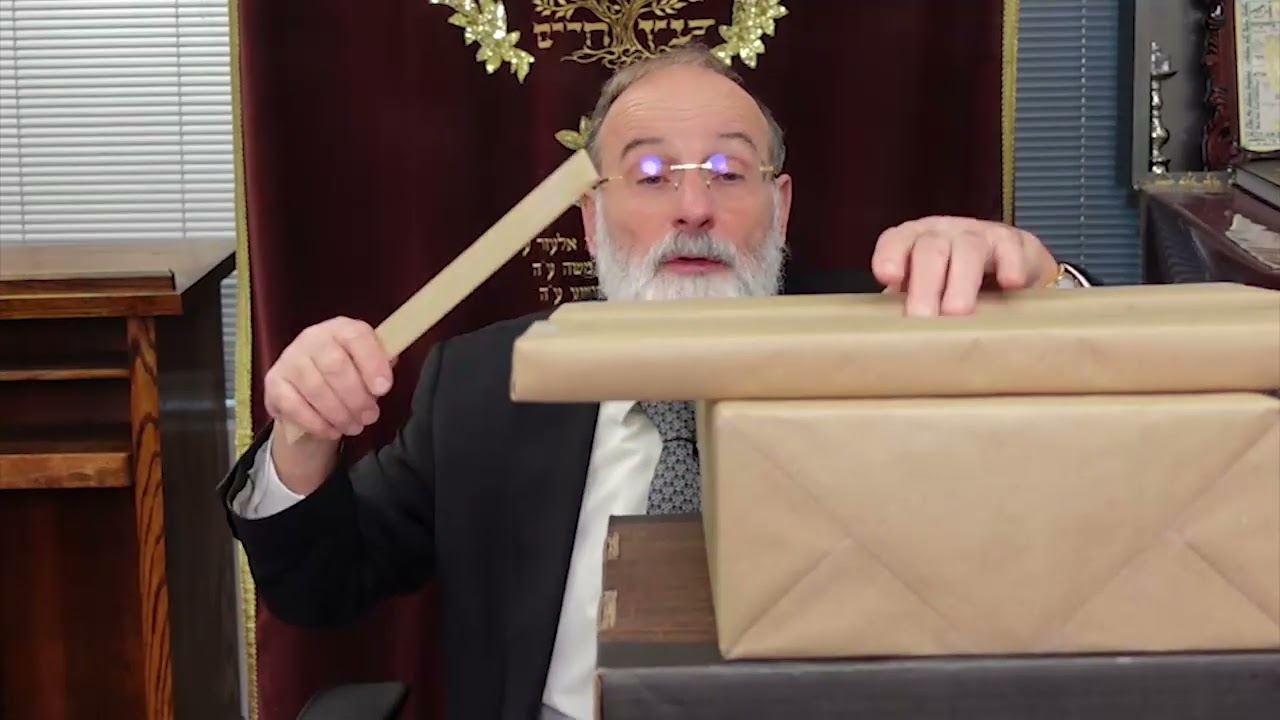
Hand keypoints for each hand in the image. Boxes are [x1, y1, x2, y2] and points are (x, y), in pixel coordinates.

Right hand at [263, 316, 394, 441]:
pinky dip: (317, 422)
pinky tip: (332, 431)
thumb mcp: (367, 365)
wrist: (309, 391)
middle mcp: (313, 337)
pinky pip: (294, 405)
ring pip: (316, 388)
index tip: (383, 389)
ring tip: (354, 426)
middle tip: (370, 417)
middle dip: (356, 397)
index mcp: (342, 328)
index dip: (372, 363)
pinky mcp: (274, 382)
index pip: (357, 337)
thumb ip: (380, 365)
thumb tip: (385, 376)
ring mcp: (290, 358)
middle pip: (335, 366)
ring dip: (339, 413)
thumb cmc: (348, 375)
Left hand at [871, 216, 1058, 316]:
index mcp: (914, 242)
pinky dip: (1011, 264)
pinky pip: (1011, 248)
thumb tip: (894, 338)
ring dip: (962, 282)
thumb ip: (908, 305)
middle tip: (922, 318)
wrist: (1005, 268)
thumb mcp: (926, 292)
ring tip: (958, 312)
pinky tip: (1011, 284)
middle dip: (925, 285)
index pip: (897, 240)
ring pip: (968, 249)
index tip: (888, 278)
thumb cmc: (952, 283)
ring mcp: (978, 234)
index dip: (890, 255)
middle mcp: (943, 233)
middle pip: (930, 250)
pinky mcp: (1013, 242)